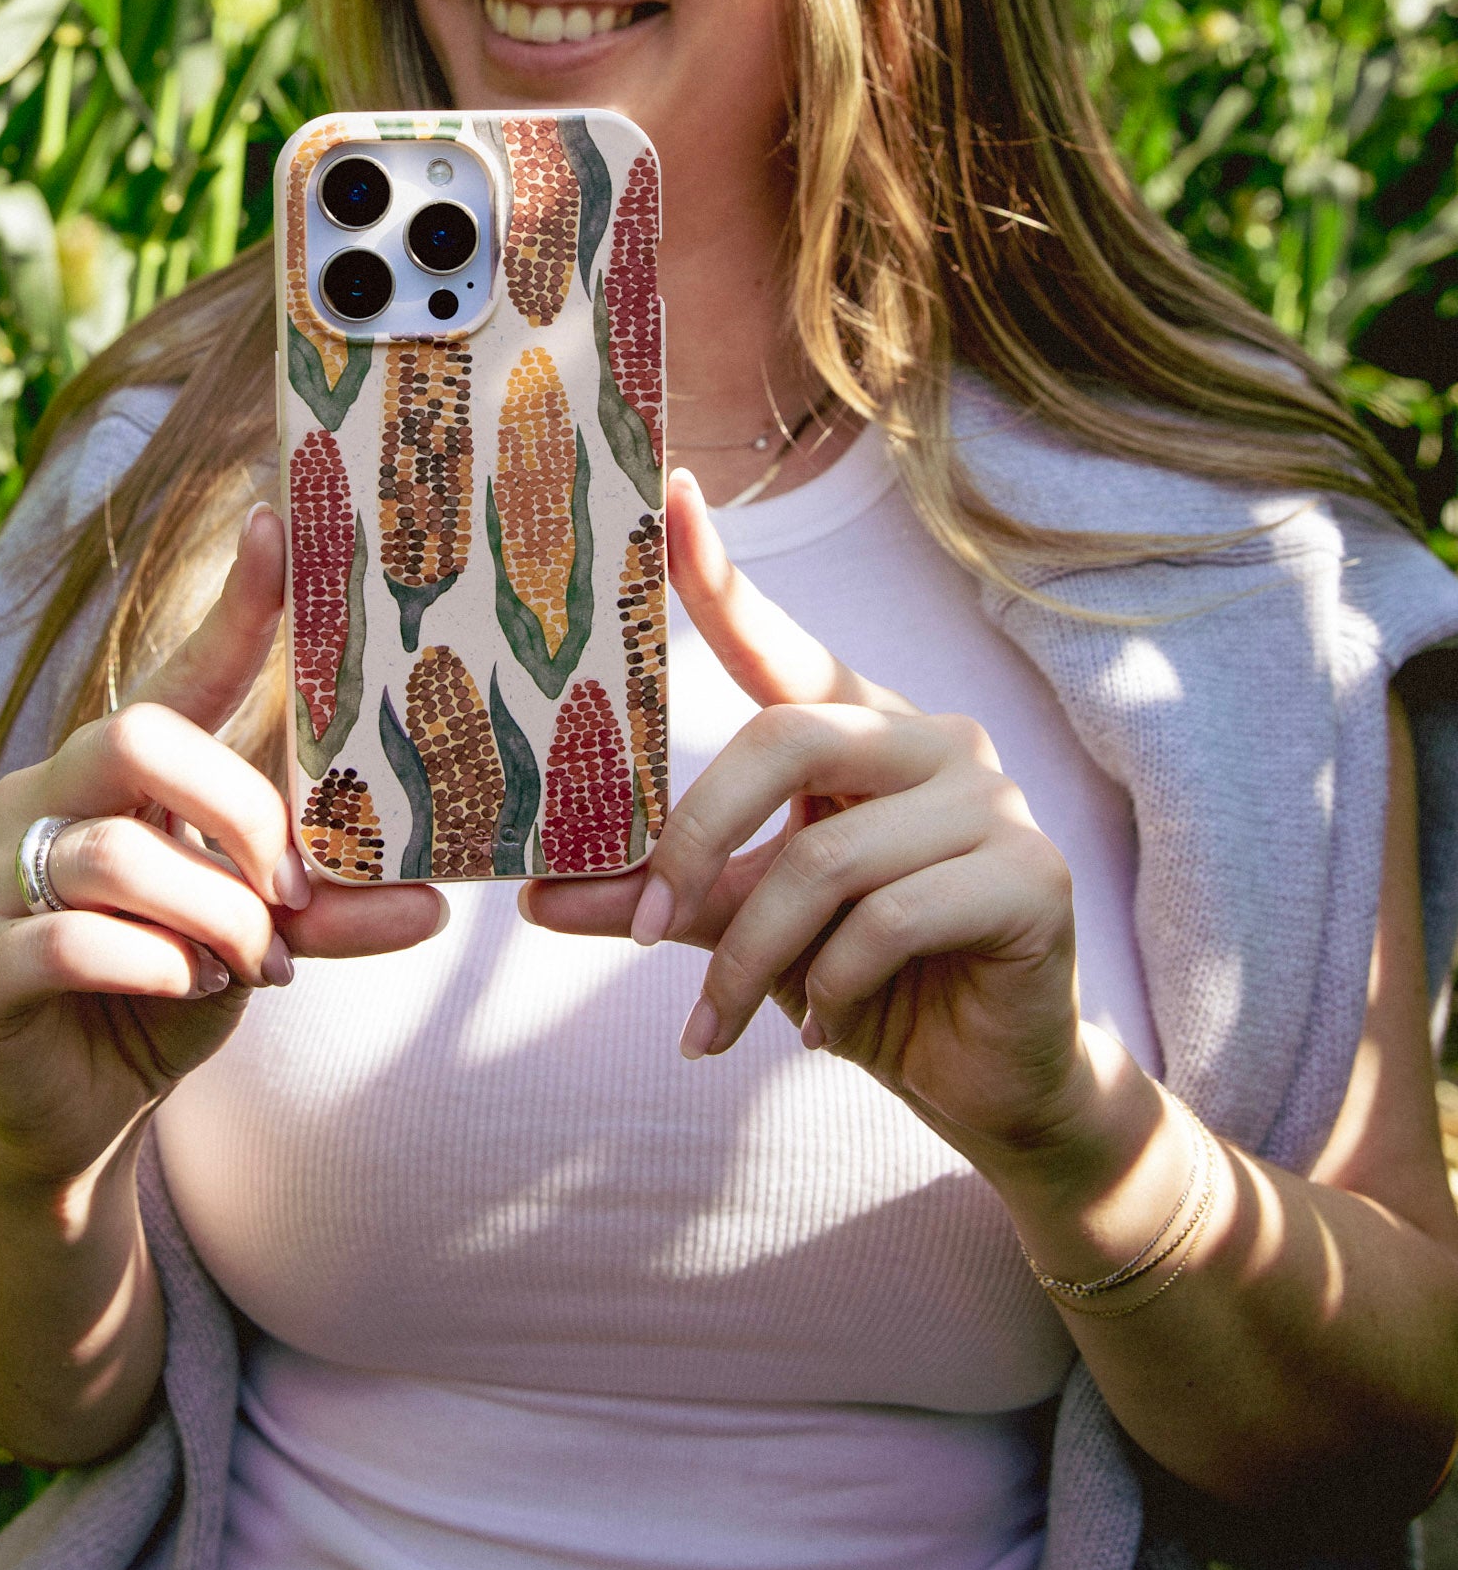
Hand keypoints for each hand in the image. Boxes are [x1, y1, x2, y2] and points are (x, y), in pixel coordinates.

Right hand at [0, 504, 443, 1192]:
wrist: (81, 1108)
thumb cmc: (177, 988)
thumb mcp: (266, 942)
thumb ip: (331, 910)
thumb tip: (435, 900)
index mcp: (118, 771)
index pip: (183, 673)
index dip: (234, 605)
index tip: (284, 525)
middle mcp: (46, 795)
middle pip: (139, 734)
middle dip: (239, 815)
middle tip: (289, 895)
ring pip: (119, 853)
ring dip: (214, 919)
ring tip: (249, 968)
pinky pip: (72, 938)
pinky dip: (157, 967)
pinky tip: (188, 992)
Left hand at [524, 470, 1088, 1158]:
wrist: (987, 1078)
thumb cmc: (861, 976)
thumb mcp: (743, 926)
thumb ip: (658, 895)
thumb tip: (536, 891)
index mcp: (858, 730)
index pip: (779, 641)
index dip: (719, 574)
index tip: (668, 491)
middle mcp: (930, 740)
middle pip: (781, 738)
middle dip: (696, 841)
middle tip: (640, 928)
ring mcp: (994, 801)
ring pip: (825, 856)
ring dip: (751, 958)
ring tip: (719, 1023)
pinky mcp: (1032, 877)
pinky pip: (890, 919)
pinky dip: (831, 989)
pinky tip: (824, 1033)